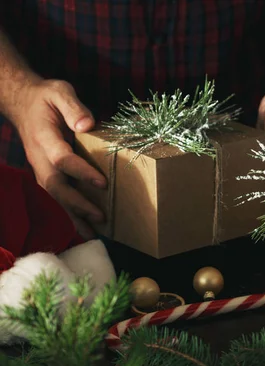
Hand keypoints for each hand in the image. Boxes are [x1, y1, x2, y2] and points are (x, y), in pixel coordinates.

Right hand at [13, 79, 105, 238]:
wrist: (23, 104)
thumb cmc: (45, 98)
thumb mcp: (59, 91)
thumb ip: (73, 107)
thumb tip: (87, 124)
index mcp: (45, 138)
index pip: (63, 159)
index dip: (82, 172)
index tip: (103, 183)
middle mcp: (40, 159)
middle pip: (57, 186)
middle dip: (78, 204)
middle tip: (101, 217)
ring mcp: (42, 169)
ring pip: (56, 197)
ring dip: (74, 216)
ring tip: (94, 234)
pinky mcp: (47, 175)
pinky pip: (58, 197)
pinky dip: (71, 214)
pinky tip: (86, 228)